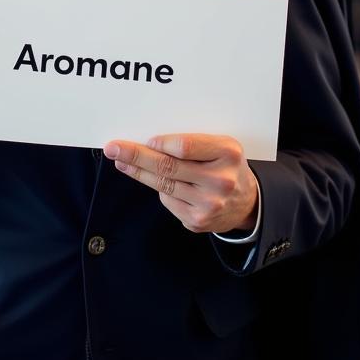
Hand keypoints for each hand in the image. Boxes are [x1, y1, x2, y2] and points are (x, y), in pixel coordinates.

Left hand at [104, 134, 257, 233]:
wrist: (246, 202)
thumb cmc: (226, 165)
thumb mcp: (220, 146)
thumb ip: (192, 142)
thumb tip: (150, 140)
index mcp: (227, 152)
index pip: (185, 147)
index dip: (161, 143)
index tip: (144, 139)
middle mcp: (220, 179)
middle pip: (168, 167)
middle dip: (136, 156)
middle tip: (114, 148)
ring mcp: (209, 204)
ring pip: (163, 185)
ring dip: (138, 172)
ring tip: (122, 162)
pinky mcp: (198, 221)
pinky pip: (168, 201)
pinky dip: (159, 189)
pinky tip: (153, 180)